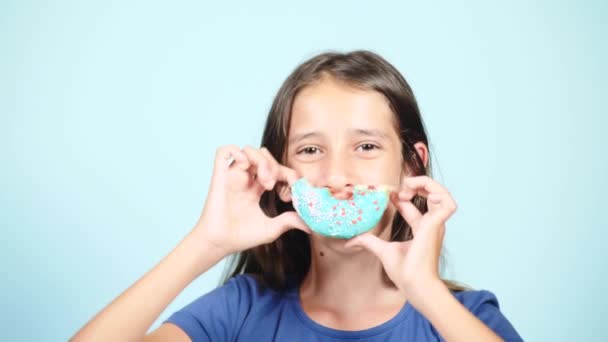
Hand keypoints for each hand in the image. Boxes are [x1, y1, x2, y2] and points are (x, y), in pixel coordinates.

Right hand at [191, 145, 310, 255]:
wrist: (220, 244)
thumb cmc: (241, 237)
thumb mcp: (272, 228)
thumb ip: (289, 221)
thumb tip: (310, 225)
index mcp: (256, 188)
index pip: (276, 169)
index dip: (288, 174)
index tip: (292, 191)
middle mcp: (246, 179)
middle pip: (264, 155)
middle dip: (275, 166)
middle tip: (275, 185)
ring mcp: (233, 176)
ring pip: (249, 150)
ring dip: (261, 161)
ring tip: (265, 181)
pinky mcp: (220, 176)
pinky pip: (224, 151)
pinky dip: (237, 152)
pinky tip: (246, 167)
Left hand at [344, 176, 456, 295]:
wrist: (414, 284)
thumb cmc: (404, 272)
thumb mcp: (382, 251)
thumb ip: (368, 242)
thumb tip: (349, 242)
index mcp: (421, 229)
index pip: (414, 205)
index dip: (401, 195)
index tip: (389, 194)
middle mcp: (431, 224)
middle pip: (432, 195)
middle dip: (418, 185)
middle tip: (400, 189)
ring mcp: (435, 224)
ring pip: (443, 194)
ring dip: (427, 185)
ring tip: (409, 188)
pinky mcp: (436, 225)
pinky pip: (448, 203)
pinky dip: (438, 193)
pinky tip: (419, 194)